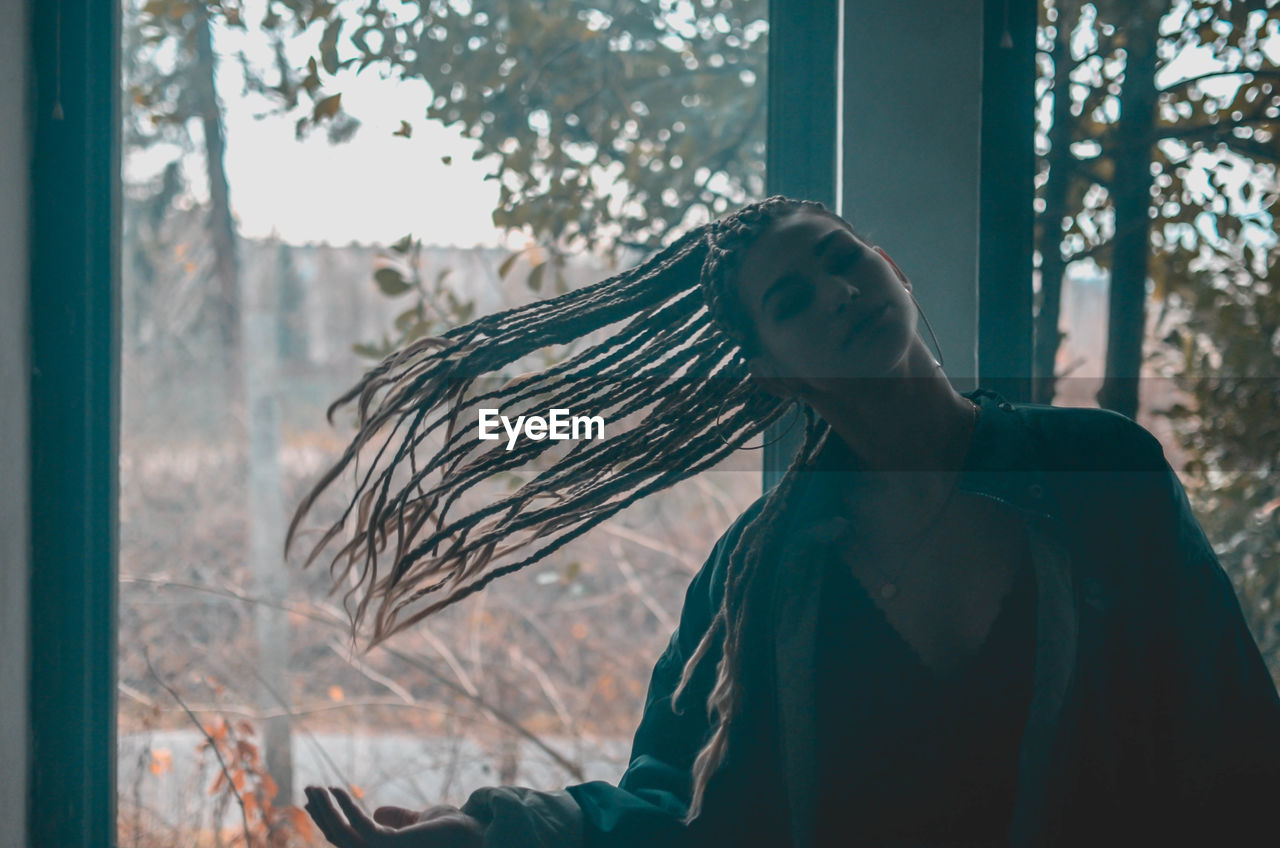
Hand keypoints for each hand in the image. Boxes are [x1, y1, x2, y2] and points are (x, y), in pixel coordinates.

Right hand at [304, 785, 483, 847]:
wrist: (479, 833)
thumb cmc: (455, 830)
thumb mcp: (421, 820)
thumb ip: (399, 818)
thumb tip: (377, 811)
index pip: (347, 841)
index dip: (327, 821)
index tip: (313, 801)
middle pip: (339, 840)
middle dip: (320, 815)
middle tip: (307, 789)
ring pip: (342, 836)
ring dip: (325, 810)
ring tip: (315, 786)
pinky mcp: (391, 846)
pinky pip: (360, 827)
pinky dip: (345, 808)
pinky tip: (338, 789)